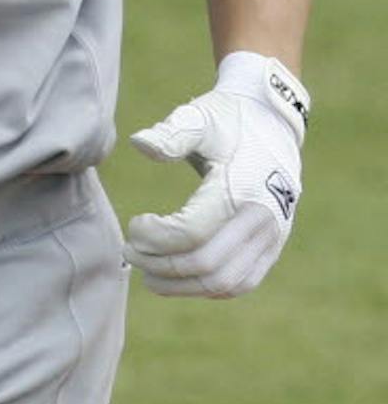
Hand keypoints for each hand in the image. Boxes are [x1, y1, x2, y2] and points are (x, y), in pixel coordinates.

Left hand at [123, 51, 307, 298]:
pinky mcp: (273, 246)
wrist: (272, 122)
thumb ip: (171, 132)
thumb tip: (139, 144)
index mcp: (242, 189)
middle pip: (207, 265)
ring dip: (182, 286)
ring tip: (147, 275)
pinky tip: (176, 276)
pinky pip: (241, 282)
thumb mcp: (199, 116)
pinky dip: (206, 287)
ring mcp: (273, 237)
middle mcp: (263, 219)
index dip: (154, 237)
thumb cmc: (227, 119)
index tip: (133, 225)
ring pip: (226, 283)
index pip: (192, 233)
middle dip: (161, 266)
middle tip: (129, 252)